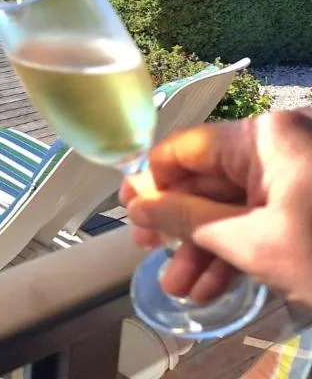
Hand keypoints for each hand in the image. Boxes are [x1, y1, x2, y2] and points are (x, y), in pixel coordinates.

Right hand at [120, 109, 311, 306]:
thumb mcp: (251, 242)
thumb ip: (186, 219)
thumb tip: (137, 204)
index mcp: (265, 136)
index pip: (186, 148)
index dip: (152, 181)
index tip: (129, 212)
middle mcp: (280, 143)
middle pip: (208, 179)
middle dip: (180, 225)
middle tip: (149, 251)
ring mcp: (299, 171)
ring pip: (233, 203)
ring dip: (205, 246)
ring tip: (182, 287)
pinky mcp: (309, 198)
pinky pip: (261, 215)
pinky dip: (238, 248)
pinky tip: (213, 285)